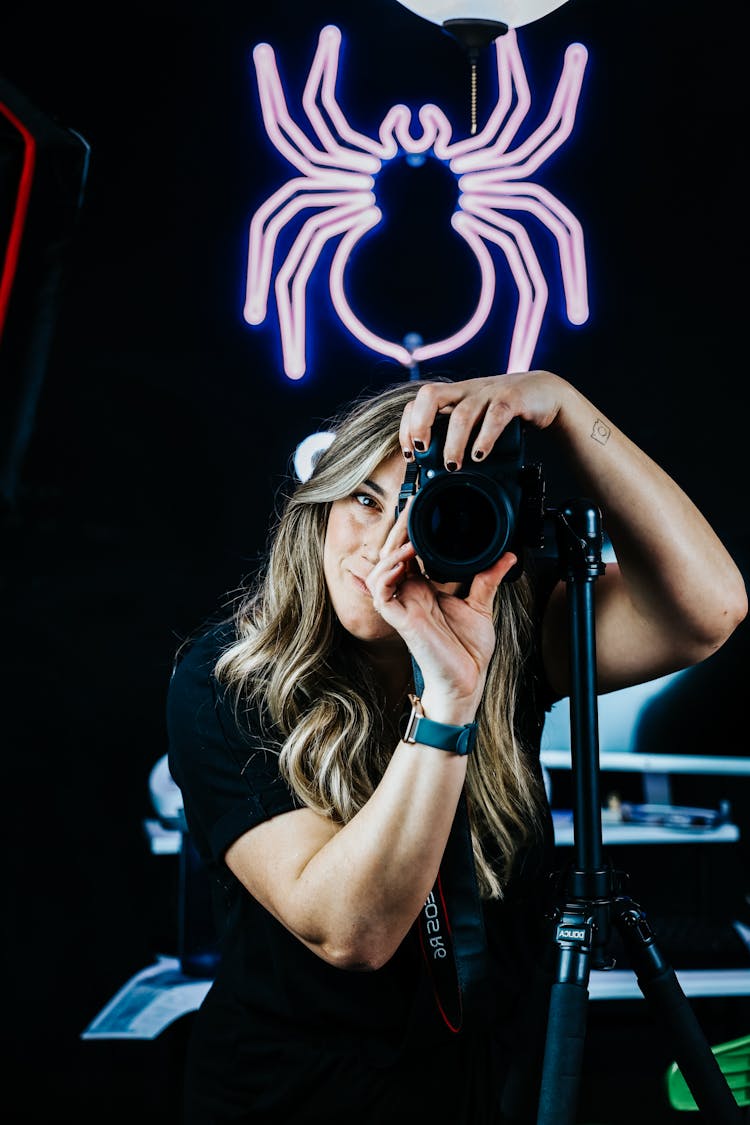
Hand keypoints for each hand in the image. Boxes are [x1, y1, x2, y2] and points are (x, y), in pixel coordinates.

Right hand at [366, 503, 517, 721]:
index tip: (420, 510)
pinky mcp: (402, 621)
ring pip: (379, 571)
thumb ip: (488, 578)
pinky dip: (387, 575)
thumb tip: (507, 555)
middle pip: (391, 556)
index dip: (409, 532)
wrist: (468, 680)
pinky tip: (403, 562)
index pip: (408, 553)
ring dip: (392, 552)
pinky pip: (382, 593)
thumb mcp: (481, 605)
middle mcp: (410, 595)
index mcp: (424, 589)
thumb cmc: (468, 650)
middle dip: (398, 532)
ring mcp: (404, 607)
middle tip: (411, 511)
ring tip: (409, 541)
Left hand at [399, 371, 567, 469]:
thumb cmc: (504, 411)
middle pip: (431, 396)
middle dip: (420, 425)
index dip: (408, 426)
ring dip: (453, 443)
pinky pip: (495, 416)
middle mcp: (467, 391)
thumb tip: (438, 472)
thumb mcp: (476, 421)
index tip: (411, 454)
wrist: (544, 393)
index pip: (418, 402)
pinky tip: (480, 455)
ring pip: (462, 413)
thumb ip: (458, 437)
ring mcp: (489, 392)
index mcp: (454, 396)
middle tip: (422, 452)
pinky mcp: (512, 398)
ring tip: (452, 466)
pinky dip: (485, 438)